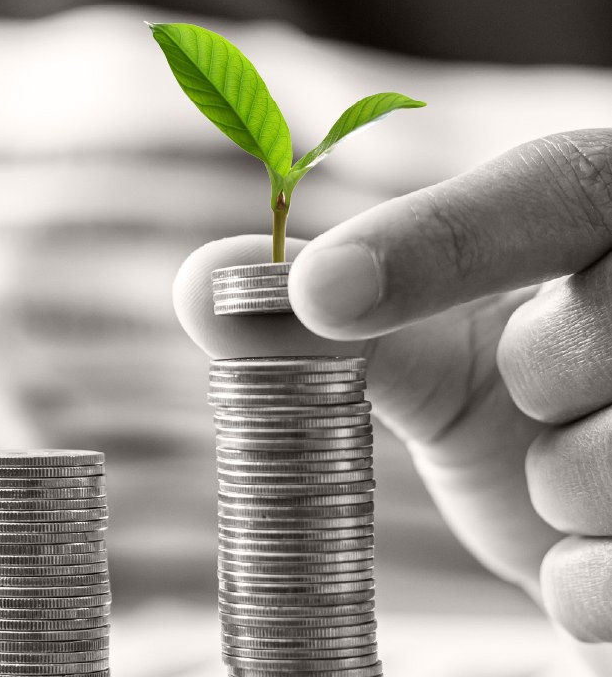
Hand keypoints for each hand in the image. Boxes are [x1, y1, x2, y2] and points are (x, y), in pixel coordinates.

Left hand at [173, 129, 611, 649]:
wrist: (602, 507)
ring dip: (560, 491)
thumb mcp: (426, 349)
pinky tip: (588, 554)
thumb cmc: (516, 406)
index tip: (318, 294)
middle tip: (530, 396)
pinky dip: (592, 581)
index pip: (552, 190)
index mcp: (611, 221)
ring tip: (565, 473)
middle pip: (584, 339)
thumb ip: (331, 316)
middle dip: (529, 387)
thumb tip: (200, 280)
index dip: (437, 240)